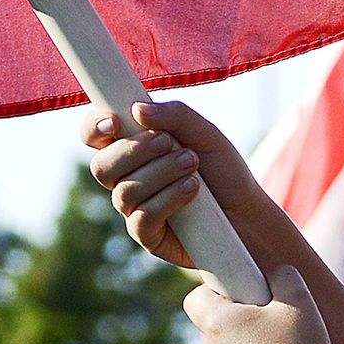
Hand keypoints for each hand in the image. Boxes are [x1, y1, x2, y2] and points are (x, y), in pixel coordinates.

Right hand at [82, 100, 267, 268]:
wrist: (248, 212)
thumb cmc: (223, 170)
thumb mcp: (206, 133)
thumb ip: (175, 115)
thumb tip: (137, 109)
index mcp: (134, 147)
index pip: (96, 135)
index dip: (95, 126)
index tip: (116, 121)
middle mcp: (127, 177)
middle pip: (101, 166)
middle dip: (134, 151)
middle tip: (170, 143)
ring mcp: (134, 208)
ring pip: (124, 192)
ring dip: (161, 172)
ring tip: (193, 165)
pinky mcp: (147, 235)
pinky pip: (141, 217)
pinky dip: (169, 198)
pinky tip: (193, 190)